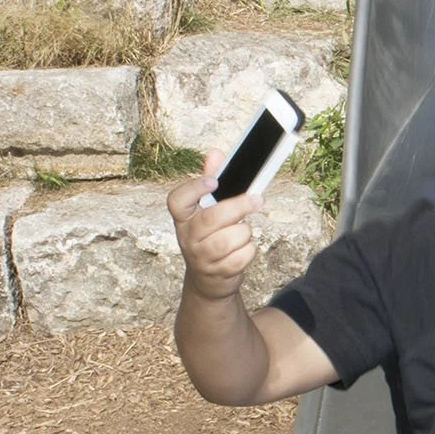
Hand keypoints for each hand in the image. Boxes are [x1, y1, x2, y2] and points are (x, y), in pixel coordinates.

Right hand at [167, 153, 261, 303]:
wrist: (208, 280)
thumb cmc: (210, 236)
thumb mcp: (206, 211)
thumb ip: (211, 182)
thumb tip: (216, 153)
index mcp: (183, 218)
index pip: (177, 201)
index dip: (194, 189)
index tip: (213, 181)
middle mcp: (188, 237)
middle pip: (212, 219)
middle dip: (239, 206)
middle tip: (257, 198)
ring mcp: (201, 257)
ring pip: (231, 238)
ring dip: (245, 232)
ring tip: (243, 232)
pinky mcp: (218, 273)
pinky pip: (242, 256)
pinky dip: (249, 250)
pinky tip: (243, 249)